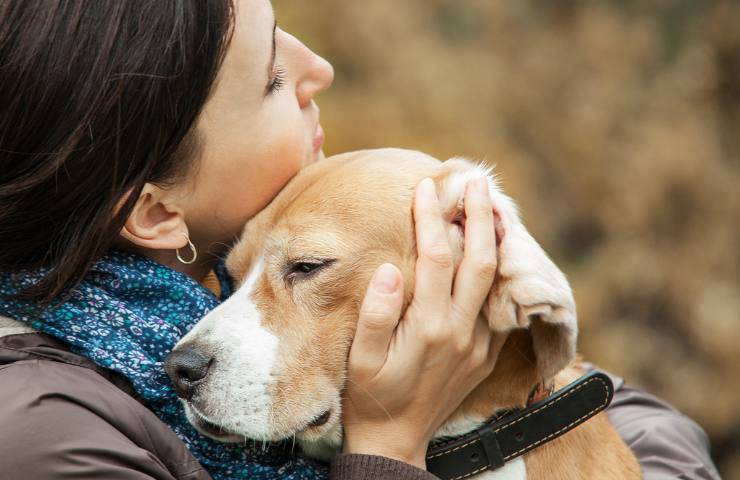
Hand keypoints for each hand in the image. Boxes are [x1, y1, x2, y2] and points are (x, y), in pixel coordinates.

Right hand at [341, 176, 506, 468]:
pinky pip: (499, 304)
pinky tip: (494, 251)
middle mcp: (462, 332)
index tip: (426, 188)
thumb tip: (390, 268)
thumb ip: (376, 314)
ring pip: (497, 281)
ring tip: (494, 205)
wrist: (397, 440)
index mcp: (429, 327)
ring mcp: (479, 344)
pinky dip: (499, 272)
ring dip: (497, 239)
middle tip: (477, 180)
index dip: (432, 218)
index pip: (437, 257)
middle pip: (480, 260)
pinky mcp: (486, 354)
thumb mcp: (360, 360)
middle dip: (480, 216)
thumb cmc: (371, 396)